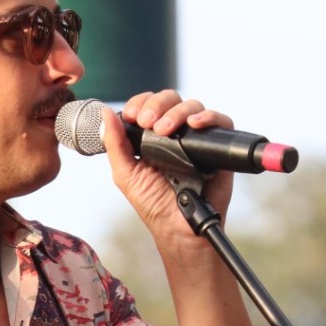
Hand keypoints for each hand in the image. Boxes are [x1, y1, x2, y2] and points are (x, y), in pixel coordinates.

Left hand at [101, 89, 234, 245]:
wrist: (179, 227)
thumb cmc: (153, 204)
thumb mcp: (125, 173)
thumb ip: (114, 144)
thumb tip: (105, 112)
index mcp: (152, 136)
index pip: (148, 104)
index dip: (140, 102)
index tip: (132, 115)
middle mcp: (176, 132)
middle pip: (171, 98)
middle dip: (156, 104)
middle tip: (147, 122)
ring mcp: (197, 138)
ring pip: (192, 106)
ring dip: (177, 112)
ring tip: (165, 130)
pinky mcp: (218, 146)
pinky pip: (220, 121)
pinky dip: (208, 117)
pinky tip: (195, 124)